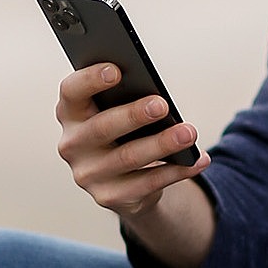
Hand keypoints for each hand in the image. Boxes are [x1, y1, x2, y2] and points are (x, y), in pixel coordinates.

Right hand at [56, 63, 209, 219]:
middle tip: (162, 105)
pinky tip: (196, 160)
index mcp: (70, 113)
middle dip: (134, 115)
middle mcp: (72, 144)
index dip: (90, 80)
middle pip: (102, 127)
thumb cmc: (122, 129)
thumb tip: (156, 96)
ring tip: (188, 133)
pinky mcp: (109, 197)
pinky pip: (147, 183)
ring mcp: (88, 174)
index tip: (116, 70)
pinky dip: (176, 171)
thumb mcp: (116, 110)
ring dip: (162, 144)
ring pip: (128, 157)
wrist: (122, 178)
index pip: (71, 92)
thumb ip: (125, 97)